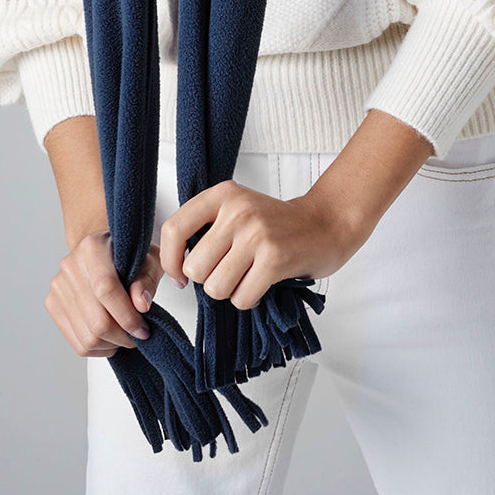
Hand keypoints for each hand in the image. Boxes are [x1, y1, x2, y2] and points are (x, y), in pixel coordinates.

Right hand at [44, 230, 165, 357]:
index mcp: (93, 248)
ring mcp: (58, 287)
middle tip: (137, 336)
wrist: (103, 255)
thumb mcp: (149, 262)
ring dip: (112, 344)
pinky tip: (109, 337)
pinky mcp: (52, 305)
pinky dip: (99, 348)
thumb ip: (146, 281)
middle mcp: (70, 266)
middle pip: (97, 320)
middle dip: (122, 336)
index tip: (143, 330)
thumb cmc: (128, 258)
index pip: (106, 289)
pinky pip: (78, 343)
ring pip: (88, 337)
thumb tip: (141, 305)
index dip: (127, 316)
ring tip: (124, 335)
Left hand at [159, 182, 365, 311]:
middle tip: (230, 272)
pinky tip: (262, 284)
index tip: (179, 275)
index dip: (170, 260)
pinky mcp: (274, 258)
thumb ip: (207, 229)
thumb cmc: (276, 224)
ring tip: (247, 276)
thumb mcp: (237, 209)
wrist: (325, 224)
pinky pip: (241, 298)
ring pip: (215, 287)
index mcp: (222, 195)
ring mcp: (256, 233)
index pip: (174, 229)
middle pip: (194, 268)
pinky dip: (249, 299)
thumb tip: (175, 268)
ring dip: (230, 291)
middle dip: (209, 280)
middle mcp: (237, 210)